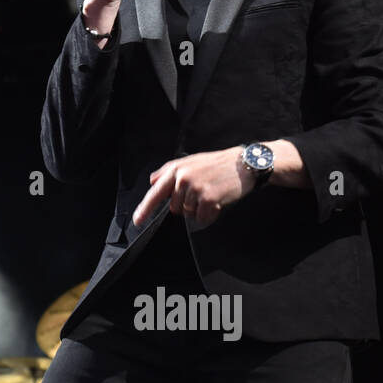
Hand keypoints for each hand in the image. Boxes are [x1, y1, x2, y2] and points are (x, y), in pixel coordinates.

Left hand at [133, 148, 254, 229]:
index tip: (137, 221)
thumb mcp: (191, 162)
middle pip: (175, 208)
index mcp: (176, 169)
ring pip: (189, 214)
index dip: (145, 209)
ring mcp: (195, 188)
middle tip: (203, 191)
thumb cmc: (218, 164)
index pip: (156, 192)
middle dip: (187, 205)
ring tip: (212, 194)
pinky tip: (218, 202)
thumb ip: (170, 171)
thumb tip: (153, 181)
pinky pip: (202, 218)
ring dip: (200, 209)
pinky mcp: (208, 198)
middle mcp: (183, 178)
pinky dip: (210, 215)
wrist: (244, 164)